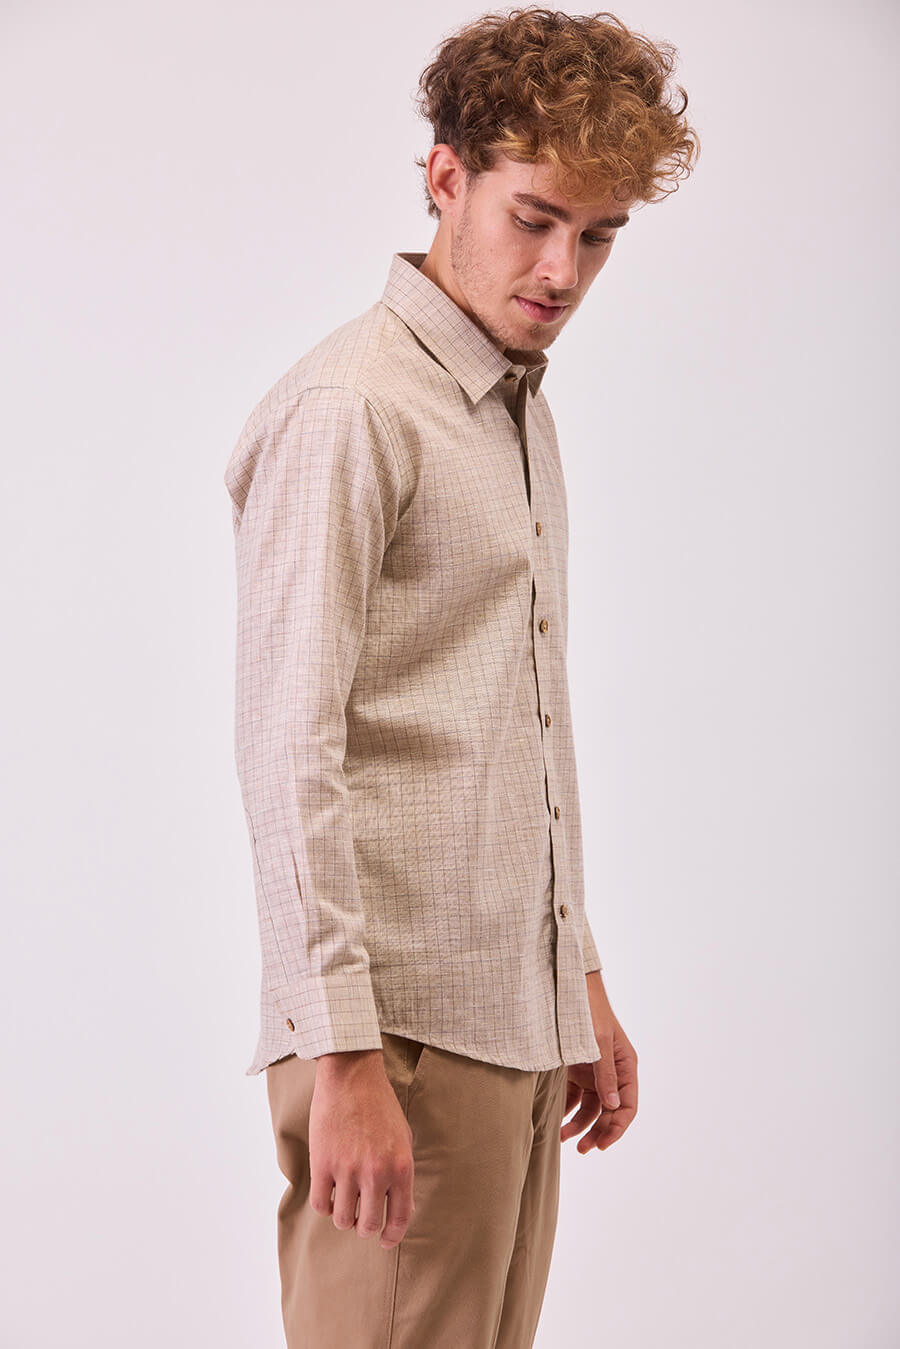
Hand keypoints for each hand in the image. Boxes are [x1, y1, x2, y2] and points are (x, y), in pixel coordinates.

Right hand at [309, 1049, 415, 1247]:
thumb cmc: (379, 1105)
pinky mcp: (323, 1164)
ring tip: (343, 1204)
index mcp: (401, 1167)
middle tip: (360, 1218)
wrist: (351, 1077)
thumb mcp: (403, 1137)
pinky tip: (328, 1193)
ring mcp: (348, 1170)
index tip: (385, 1241)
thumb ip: (401, 1172)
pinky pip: (321, 1204)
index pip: (400, 1218)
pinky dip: (324, 1204)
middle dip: (364, 1227)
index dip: (392, 1236)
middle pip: (369, 1225)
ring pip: (343, 1219)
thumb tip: (398, 1206)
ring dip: (343, 1217)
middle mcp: (376, 1173)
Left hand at [561, 971, 637, 1152]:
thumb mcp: (597, 1042)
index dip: (617, 1128)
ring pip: (590, 1108)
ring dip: (579, 1125)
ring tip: (563, 1139)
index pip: (627, 1105)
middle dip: (597, 1132)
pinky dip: (566, 1111)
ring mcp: (594, 1072)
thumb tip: (613, 1106)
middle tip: (582, 1149)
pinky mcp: (576, 1070)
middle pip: (609, 1111)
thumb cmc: (588, 1011)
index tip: (602, 1144)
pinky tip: (556, 1122)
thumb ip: (605, 1074)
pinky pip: (573, 1097)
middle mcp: (612, 1072)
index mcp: (625, 1065)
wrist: (566, 988)